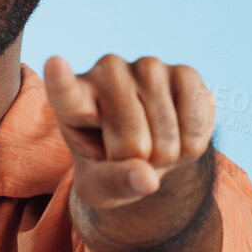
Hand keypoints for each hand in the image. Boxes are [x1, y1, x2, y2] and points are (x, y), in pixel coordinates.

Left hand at [42, 54, 214, 212]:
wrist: (147, 151)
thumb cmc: (111, 166)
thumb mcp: (101, 187)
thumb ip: (114, 184)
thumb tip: (146, 178)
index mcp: (72, 101)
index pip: (65, 91)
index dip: (62, 80)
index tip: (55, 65)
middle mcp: (107, 72)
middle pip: (130, 136)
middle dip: (138, 160)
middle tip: (133, 155)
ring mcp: (146, 67)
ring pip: (165, 132)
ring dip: (167, 155)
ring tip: (154, 144)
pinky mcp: (184, 72)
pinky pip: (196, 122)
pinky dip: (192, 144)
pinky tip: (179, 134)